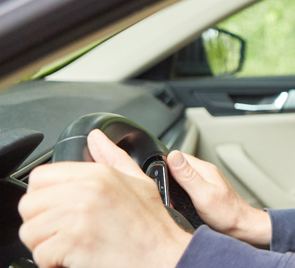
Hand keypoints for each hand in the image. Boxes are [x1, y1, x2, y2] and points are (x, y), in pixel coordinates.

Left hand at [18, 129, 190, 267]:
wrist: (166, 259)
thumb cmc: (154, 229)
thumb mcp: (140, 184)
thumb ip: (114, 158)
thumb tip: (96, 138)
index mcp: (98, 175)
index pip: (40, 177)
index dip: (46, 198)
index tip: (61, 212)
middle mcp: (86, 191)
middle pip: (30, 205)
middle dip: (43, 224)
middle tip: (67, 233)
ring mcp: (78, 216)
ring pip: (30, 231)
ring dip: (47, 245)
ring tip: (73, 247)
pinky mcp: (72, 242)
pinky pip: (40, 254)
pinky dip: (54, 263)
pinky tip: (75, 259)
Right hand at [167, 150, 270, 245]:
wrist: (241, 227)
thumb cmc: (227, 213)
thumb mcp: (203, 194)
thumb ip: (188, 175)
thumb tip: (173, 156)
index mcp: (205, 169)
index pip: (178, 156)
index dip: (165, 165)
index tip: (160, 179)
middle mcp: (205, 173)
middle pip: (178, 167)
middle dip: (168, 178)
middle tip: (166, 193)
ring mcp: (205, 183)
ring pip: (181, 179)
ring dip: (173, 188)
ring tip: (173, 200)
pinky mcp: (204, 193)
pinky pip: (187, 189)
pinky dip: (180, 196)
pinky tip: (180, 205)